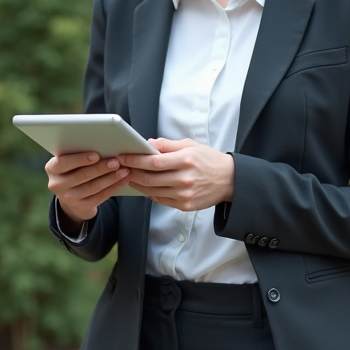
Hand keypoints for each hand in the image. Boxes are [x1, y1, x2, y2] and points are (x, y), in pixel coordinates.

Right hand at [45, 151, 131, 224]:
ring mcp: (68, 198)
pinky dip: (113, 187)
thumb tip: (102, 144)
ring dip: (111, 178)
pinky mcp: (81, 207)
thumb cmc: (74, 169)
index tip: (96, 155)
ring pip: (93, 186)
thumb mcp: (70, 161)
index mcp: (52, 168)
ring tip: (124, 170)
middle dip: (101, 167)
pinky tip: (123, 181)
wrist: (72, 195)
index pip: (63, 163)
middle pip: (82, 175)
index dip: (80, 159)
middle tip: (116, 161)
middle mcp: (57, 184)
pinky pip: (100, 196)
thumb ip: (78, 153)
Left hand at [118, 138, 234, 211]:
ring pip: (152, 191)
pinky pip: (160, 200)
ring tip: (129, 177)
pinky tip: (144, 186)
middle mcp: (184, 178)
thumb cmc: (208, 160)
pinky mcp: (185, 205)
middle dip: (132, 172)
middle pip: (149, 177)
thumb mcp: (190, 145)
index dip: (135, 160)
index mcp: (185, 160)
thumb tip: (147, 143)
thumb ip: (167, 145)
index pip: (153, 161)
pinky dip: (149, 193)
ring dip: (137, 184)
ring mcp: (184, 194)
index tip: (124, 157)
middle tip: (121, 167)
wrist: (229, 180)